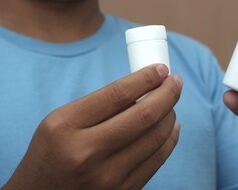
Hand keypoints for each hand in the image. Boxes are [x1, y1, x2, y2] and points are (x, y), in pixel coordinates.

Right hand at [3, 64, 181, 189]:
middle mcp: (87, 153)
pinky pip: (158, 159)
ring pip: (156, 137)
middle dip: (168, 93)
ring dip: (171, 114)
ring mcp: (107, 178)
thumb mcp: (61, 120)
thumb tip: (146, 88)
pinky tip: (172, 126)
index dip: (146, 78)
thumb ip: (100, 105)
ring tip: (171, 103)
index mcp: (66, 126)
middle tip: (176, 81)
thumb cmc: (51, 152)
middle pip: (145, 115)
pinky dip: (170, 138)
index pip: (119, 94)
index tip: (161, 69)